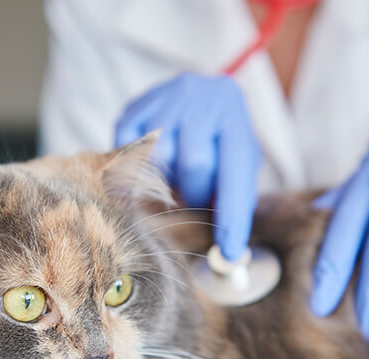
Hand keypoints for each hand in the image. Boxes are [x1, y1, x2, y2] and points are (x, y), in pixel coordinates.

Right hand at [115, 73, 261, 260]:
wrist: (203, 95)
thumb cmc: (223, 141)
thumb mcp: (239, 162)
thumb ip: (235, 197)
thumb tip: (228, 250)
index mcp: (235, 119)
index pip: (234, 175)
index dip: (232, 217)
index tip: (230, 252)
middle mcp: (202, 101)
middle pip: (193, 164)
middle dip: (194, 192)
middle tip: (192, 197)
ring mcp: (166, 99)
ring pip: (159, 158)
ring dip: (164, 181)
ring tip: (172, 179)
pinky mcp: (135, 106)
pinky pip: (129, 148)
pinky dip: (137, 166)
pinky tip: (150, 163)